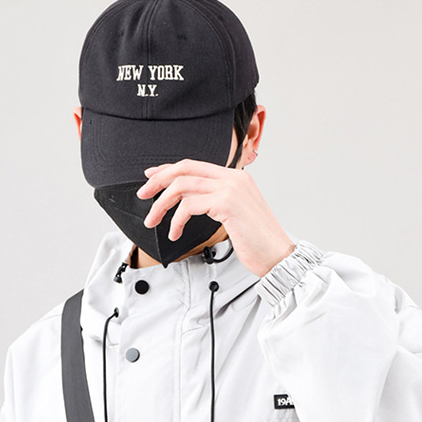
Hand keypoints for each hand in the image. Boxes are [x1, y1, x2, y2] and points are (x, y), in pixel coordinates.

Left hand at [136, 159, 295, 277]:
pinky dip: (176, 220)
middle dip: (158, 182)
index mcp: (235, 177)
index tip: (151, 178)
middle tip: (143, 196)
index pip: (193, 165)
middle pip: (184, 169)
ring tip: (154, 222)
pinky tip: (175, 233)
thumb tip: (189, 202)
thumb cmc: (258, 242)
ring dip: (161, 205)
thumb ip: (216, 202)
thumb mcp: (236, 215)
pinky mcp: (227, 204)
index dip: (168, 170)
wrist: (278, 256)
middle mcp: (233, 177)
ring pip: (182, 186)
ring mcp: (230, 188)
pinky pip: (189, 205)